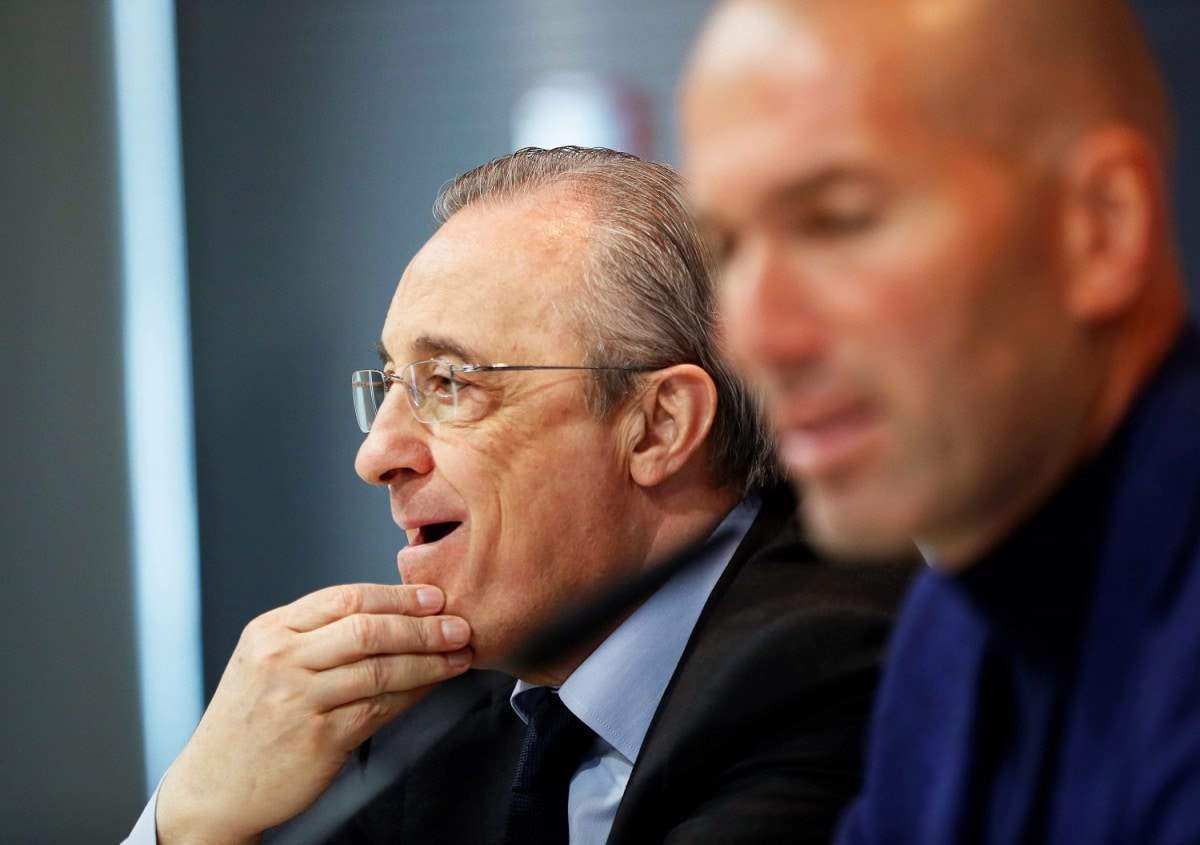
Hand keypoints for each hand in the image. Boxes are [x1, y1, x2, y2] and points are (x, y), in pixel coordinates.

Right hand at [156, 583, 471, 843]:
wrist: (213, 788)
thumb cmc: (250, 721)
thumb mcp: (266, 661)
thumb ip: (316, 636)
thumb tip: (393, 614)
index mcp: (271, 631)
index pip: (345, 598)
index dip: (397, 596)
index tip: (434, 597)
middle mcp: (281, 660)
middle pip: (367, 630)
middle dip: (422, 626)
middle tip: (458, 625)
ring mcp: (298, 700)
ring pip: (380, 669)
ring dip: (429, 661)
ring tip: (458, 655)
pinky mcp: (317, 738)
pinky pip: (378, 708)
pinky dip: (413, 694)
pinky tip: (432, 687)